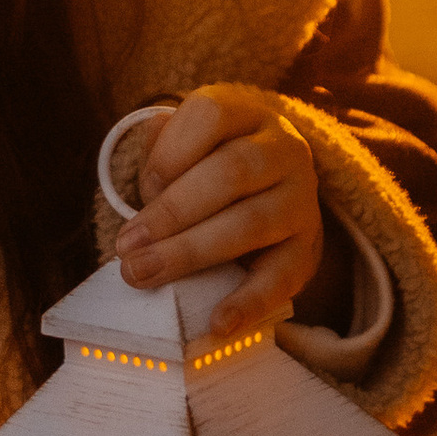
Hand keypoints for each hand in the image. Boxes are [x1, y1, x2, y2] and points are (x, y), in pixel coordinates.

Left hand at [116, 83, 325, 339]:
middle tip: (126, 248)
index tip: (142, 189)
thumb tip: (144, 195)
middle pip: (230, 173)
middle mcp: (284, 148)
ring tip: (145, 274)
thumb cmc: (211, 163)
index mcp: (248, 112)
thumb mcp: (187, 142)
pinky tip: (216, 323)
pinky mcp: (310, 248)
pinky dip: (247, 302)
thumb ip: (161, 155)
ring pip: (251, 223)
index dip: (170, 152)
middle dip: (171, 213)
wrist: (274, 185)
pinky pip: (282, 277)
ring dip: (191, 252)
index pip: (211, 116)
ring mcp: (302, 198)